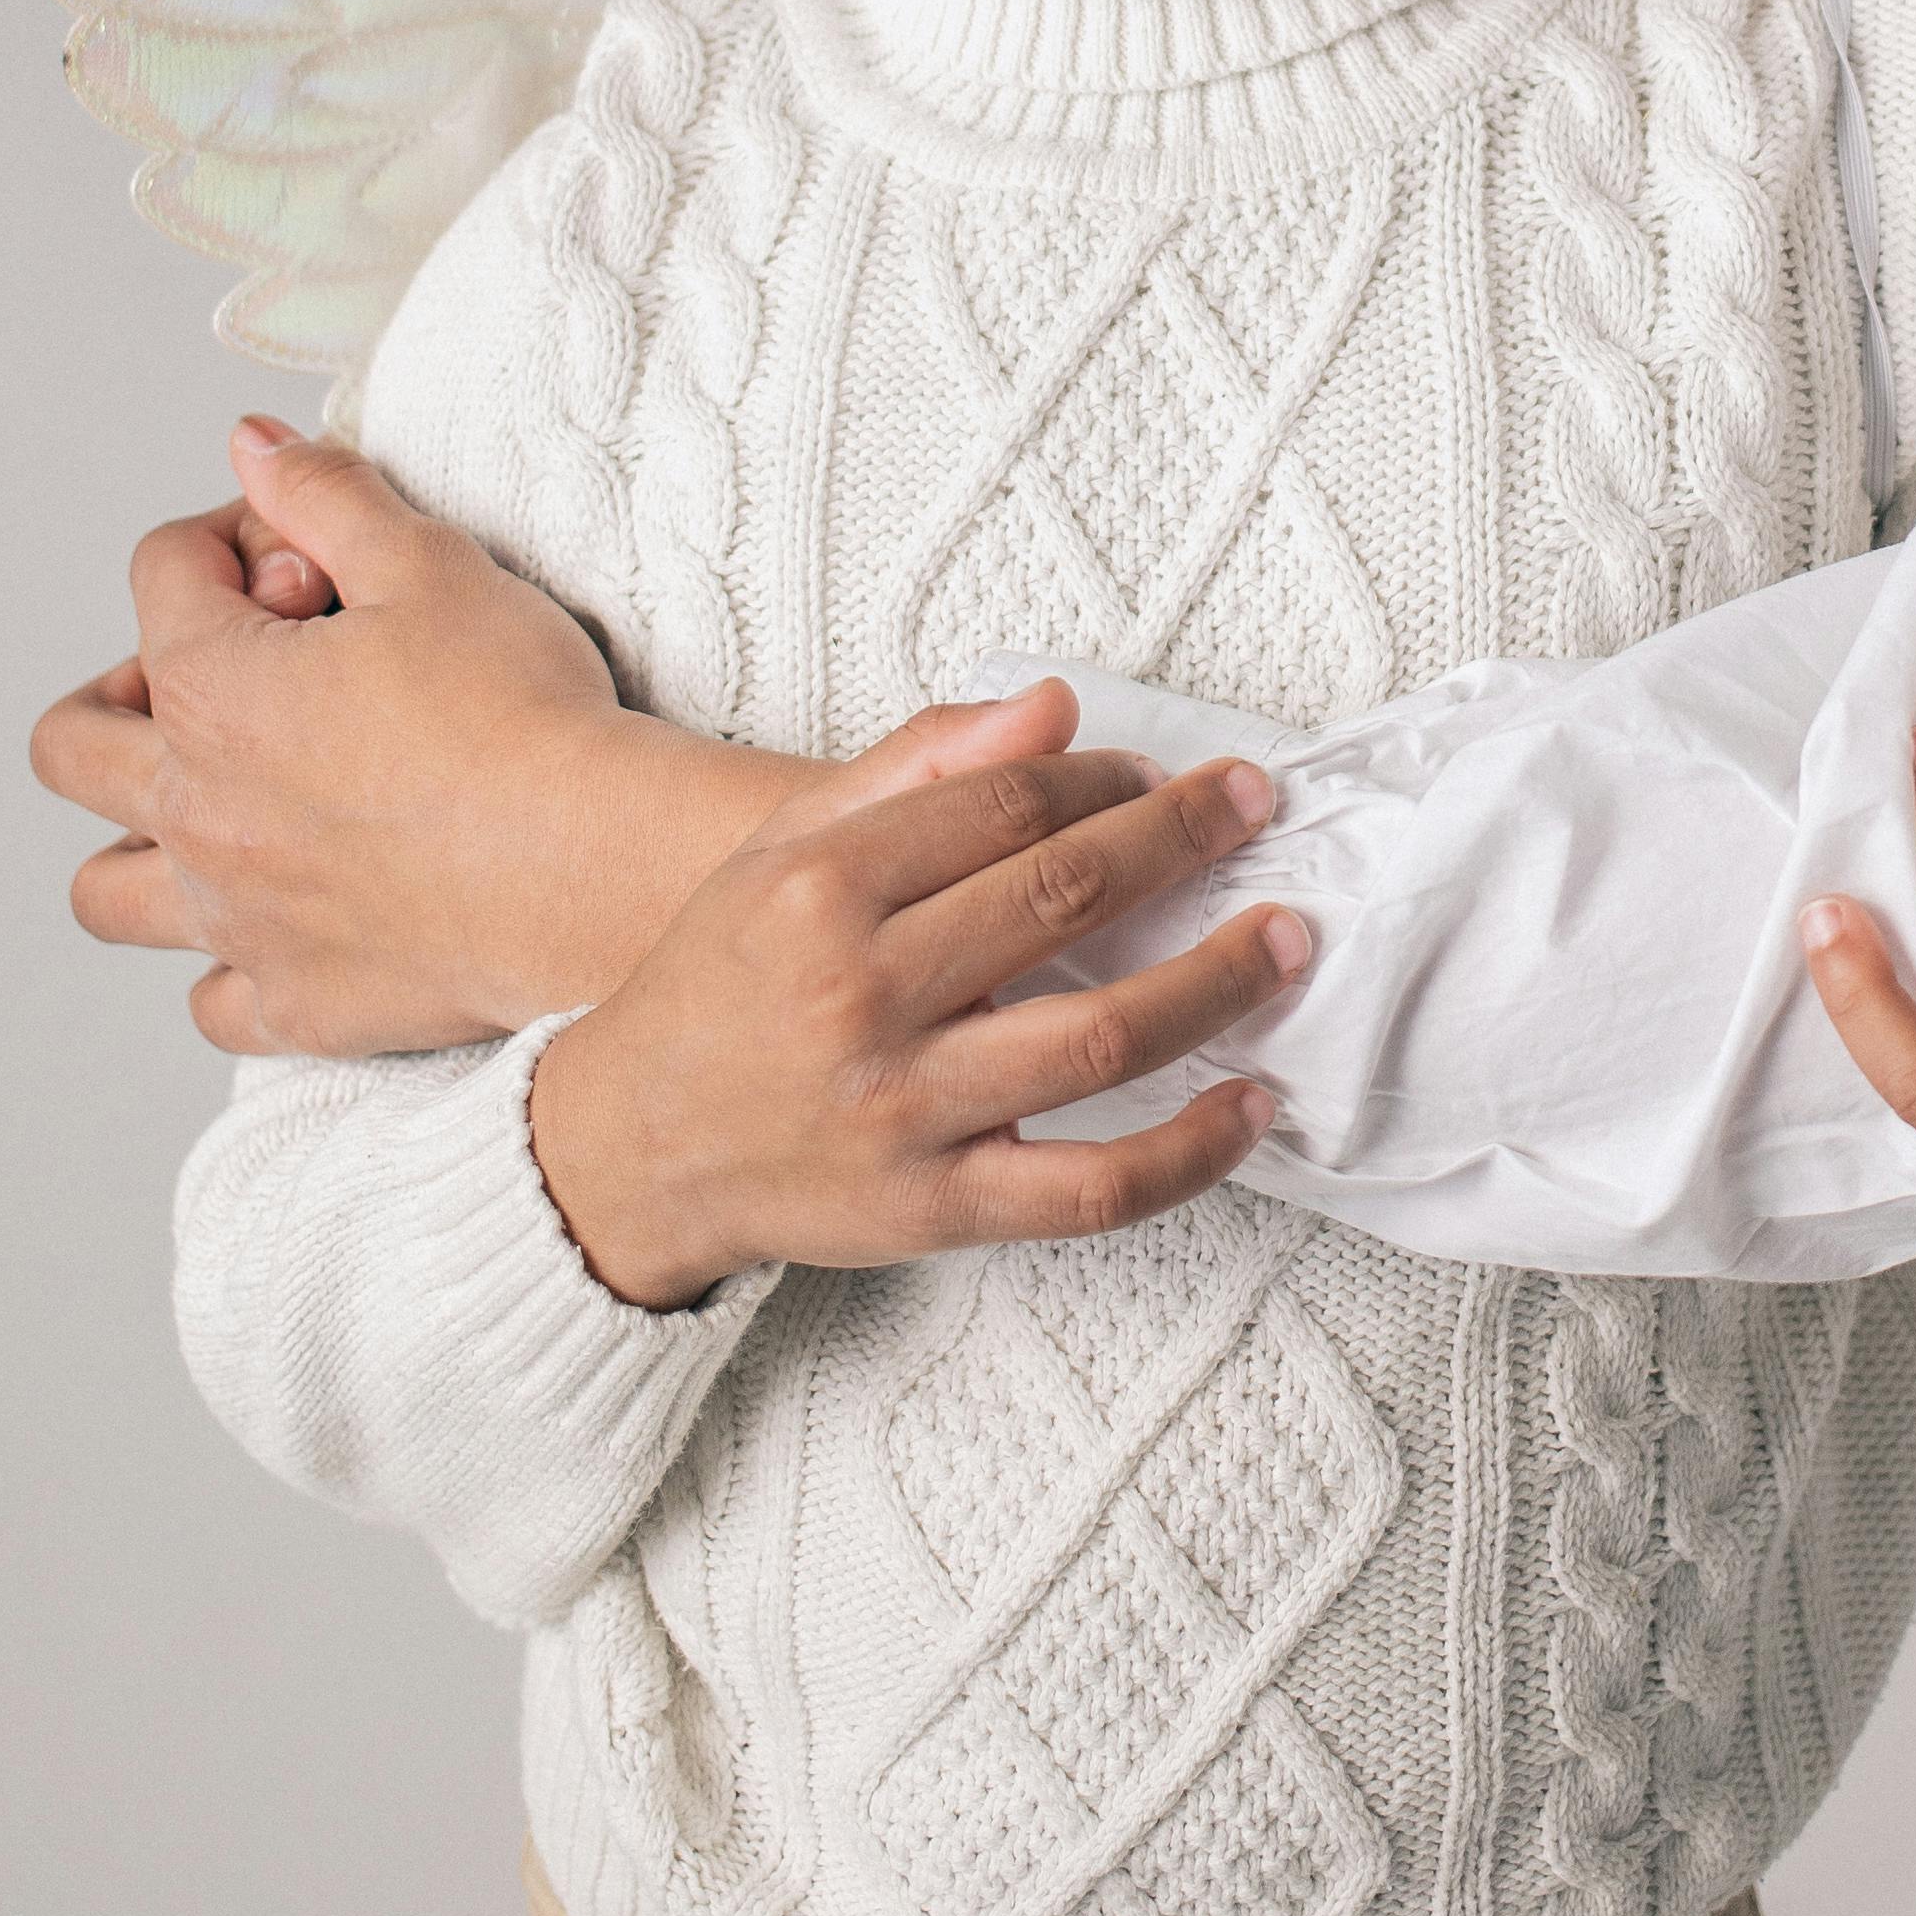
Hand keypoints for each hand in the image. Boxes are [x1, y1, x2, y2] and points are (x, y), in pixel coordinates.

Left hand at [35, 423, 802, 1053]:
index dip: (233, 537)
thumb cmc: (519, 714)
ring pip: (104, 890)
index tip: (312, 553)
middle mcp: (193, 810)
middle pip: (70, 742)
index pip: (159, 573)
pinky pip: (211, 996)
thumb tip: (252, 446)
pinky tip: (289, 918)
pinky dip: (228, 958)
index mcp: (212, 689)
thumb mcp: (428, 562)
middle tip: (219, 677)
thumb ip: (325, 495)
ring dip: (135, 841)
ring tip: (215, 808)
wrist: (592, 867)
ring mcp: (233, 916)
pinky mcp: (294, 1000)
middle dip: (123, 689)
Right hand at [527, 738, 1311, 1302]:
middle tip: (1254, 809)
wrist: (628, 1147)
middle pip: (1064, 899)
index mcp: (820, 888)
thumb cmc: (723, 984)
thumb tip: (1051, 706)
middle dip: (1181, 841)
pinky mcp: (934, 1209)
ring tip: (1287, 941)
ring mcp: (903, 1110)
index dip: (1103, 779)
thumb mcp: (785, 847)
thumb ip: (916, 767)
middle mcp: (862, 995)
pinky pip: (1088, 1189)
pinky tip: (1250, 1105)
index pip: (1005, 806)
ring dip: (1216, 983)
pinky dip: (1186, 1151)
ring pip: (1099, 1038)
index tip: (1159, 775)